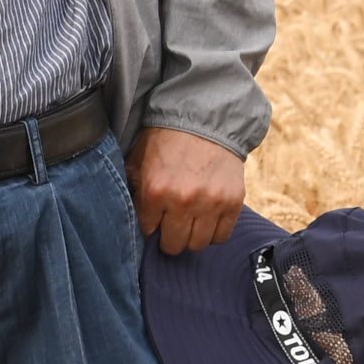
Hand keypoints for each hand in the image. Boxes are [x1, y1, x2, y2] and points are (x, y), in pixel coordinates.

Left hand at [129, 123, 251, 256]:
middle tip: (171, 225)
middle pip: (173, 245)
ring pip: (198, 244)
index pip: (148, 231)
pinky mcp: (233, 202)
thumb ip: (133, 188)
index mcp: (155, 190)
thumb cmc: (168, 138)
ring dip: (192, 236)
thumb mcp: (138, 158)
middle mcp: (183, 200)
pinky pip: (221, 236)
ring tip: (190, 221)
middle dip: (169, 237)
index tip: (154, 218)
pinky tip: (207, 218)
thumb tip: (129, 213)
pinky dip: (213, 232)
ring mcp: (210, 203)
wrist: (205, 118)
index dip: (150, 225)